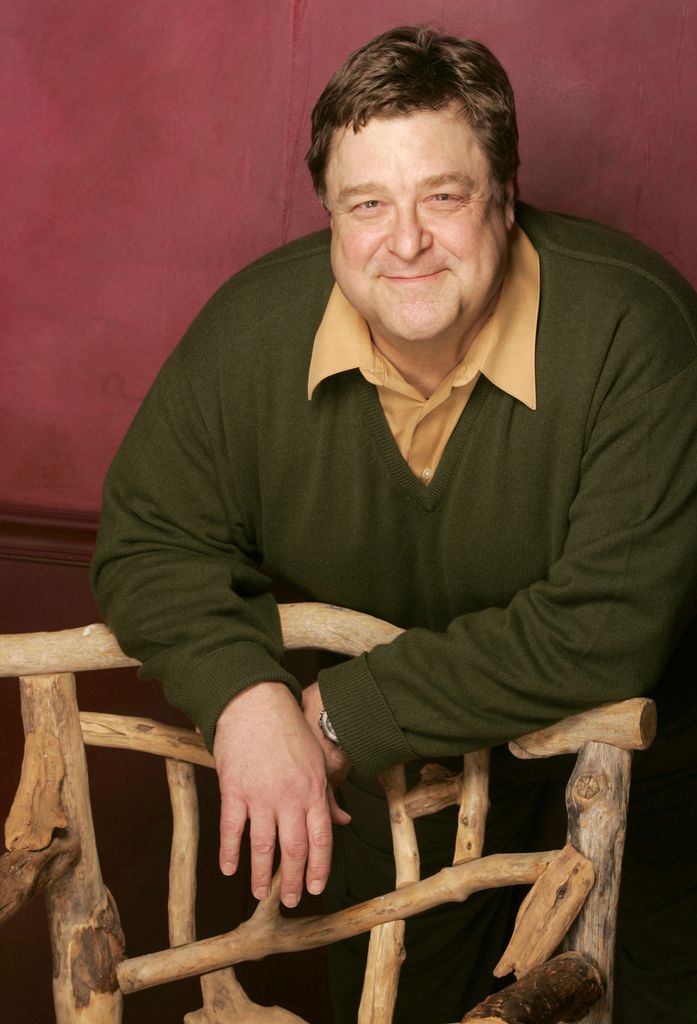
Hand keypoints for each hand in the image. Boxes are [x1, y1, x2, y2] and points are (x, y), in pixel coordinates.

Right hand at [213, 681, 349, 907]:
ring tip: (258, 893)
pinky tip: (229, 869)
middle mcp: (290, 797)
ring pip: (263, 846)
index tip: (316, 888)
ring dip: (261, 875)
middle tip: (290, 900)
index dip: (319, 868)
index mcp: (313, 790)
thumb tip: (345, 822)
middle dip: (293, 880)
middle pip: (294, 849)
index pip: (321, 839)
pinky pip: (231, 829)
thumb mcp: (316, 760)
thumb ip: (328, 796)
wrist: (255, 704)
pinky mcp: (234, 789)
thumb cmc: (288, 731)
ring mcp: (261, 795)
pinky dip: (229, 852)